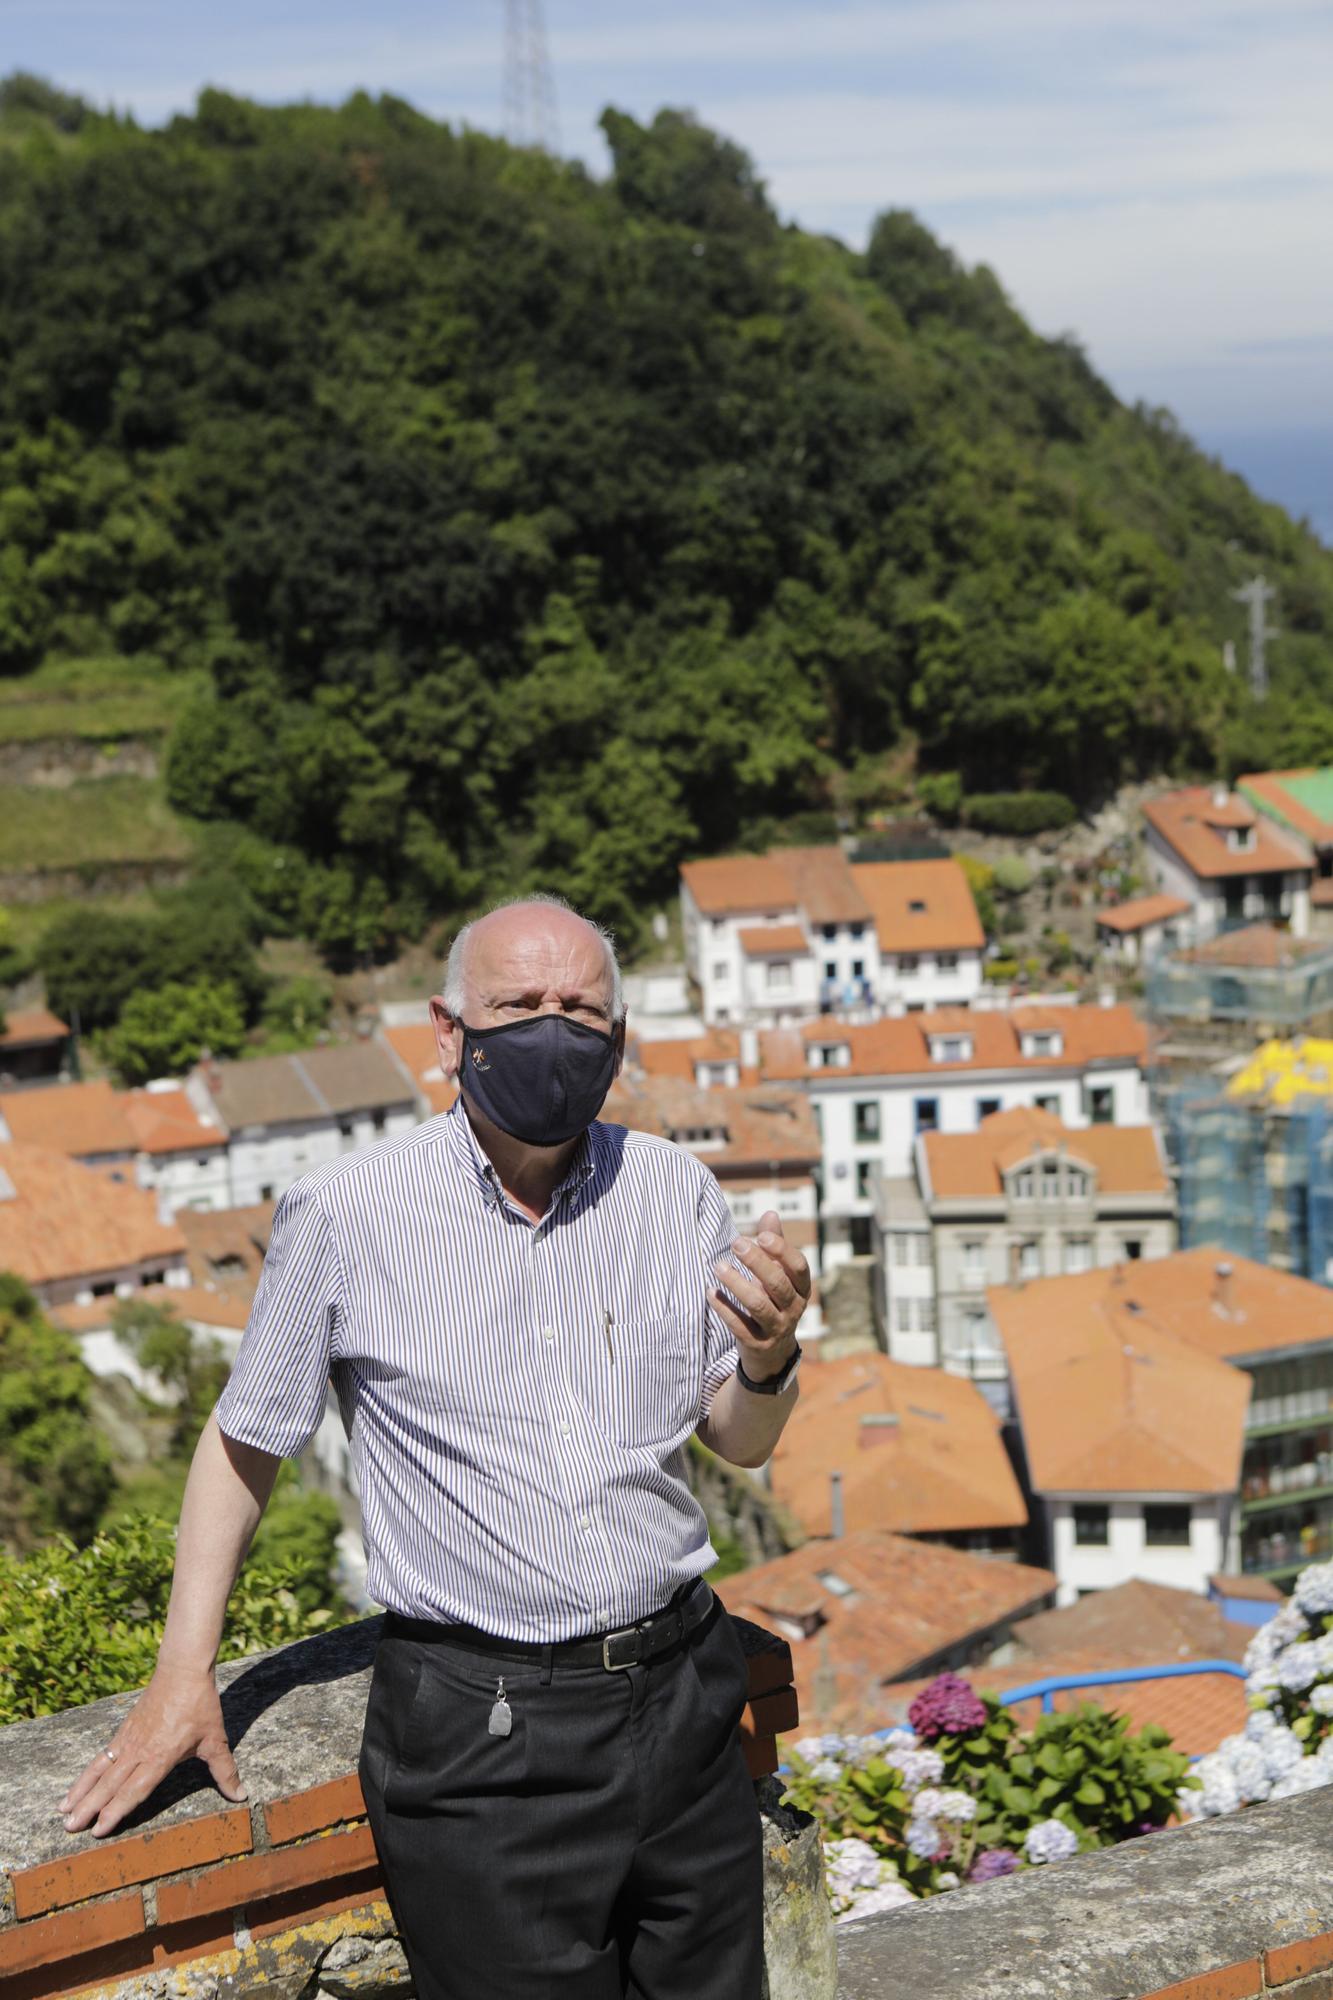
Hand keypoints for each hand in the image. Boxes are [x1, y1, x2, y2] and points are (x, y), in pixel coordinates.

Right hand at [59, 1661, 246, 1839]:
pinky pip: (101, 1757)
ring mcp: (129, 1740)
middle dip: (90, 1808)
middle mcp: (140, 1751)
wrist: (182, 1669)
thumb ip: (225, 1771)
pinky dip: (87, 1774)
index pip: (135, 1790)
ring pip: (100, 1771)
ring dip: (82, 1792)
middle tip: (69, 1829)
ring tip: (63, 1812)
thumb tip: (242, 1796)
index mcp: (161, 1757)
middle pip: (111, 1784)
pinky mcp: (124, 1731)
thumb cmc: (201, 1706)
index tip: (98, 1829)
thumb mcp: (216, 1740)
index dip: (117, 1810)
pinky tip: (76, 1787)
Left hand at [711, 1210, 810, 1381]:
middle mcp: (794, 1309)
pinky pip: (739, 1326)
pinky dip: (724, 1308)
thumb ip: (774, 1246)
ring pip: (758, 1305)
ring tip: (717, 1266)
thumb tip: (770, 1213)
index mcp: (802, 1289)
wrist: (772, 1352)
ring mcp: (776, 1329)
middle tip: (736, 1243)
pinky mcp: (757, 1344)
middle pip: (778, 1284)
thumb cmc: (773, 1301)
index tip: (760, 1235)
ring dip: (737, 1284)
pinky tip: (710, 1292)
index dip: (782, 1250)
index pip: (799, 1267)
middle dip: (756, 1262)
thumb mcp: (778, 1275)